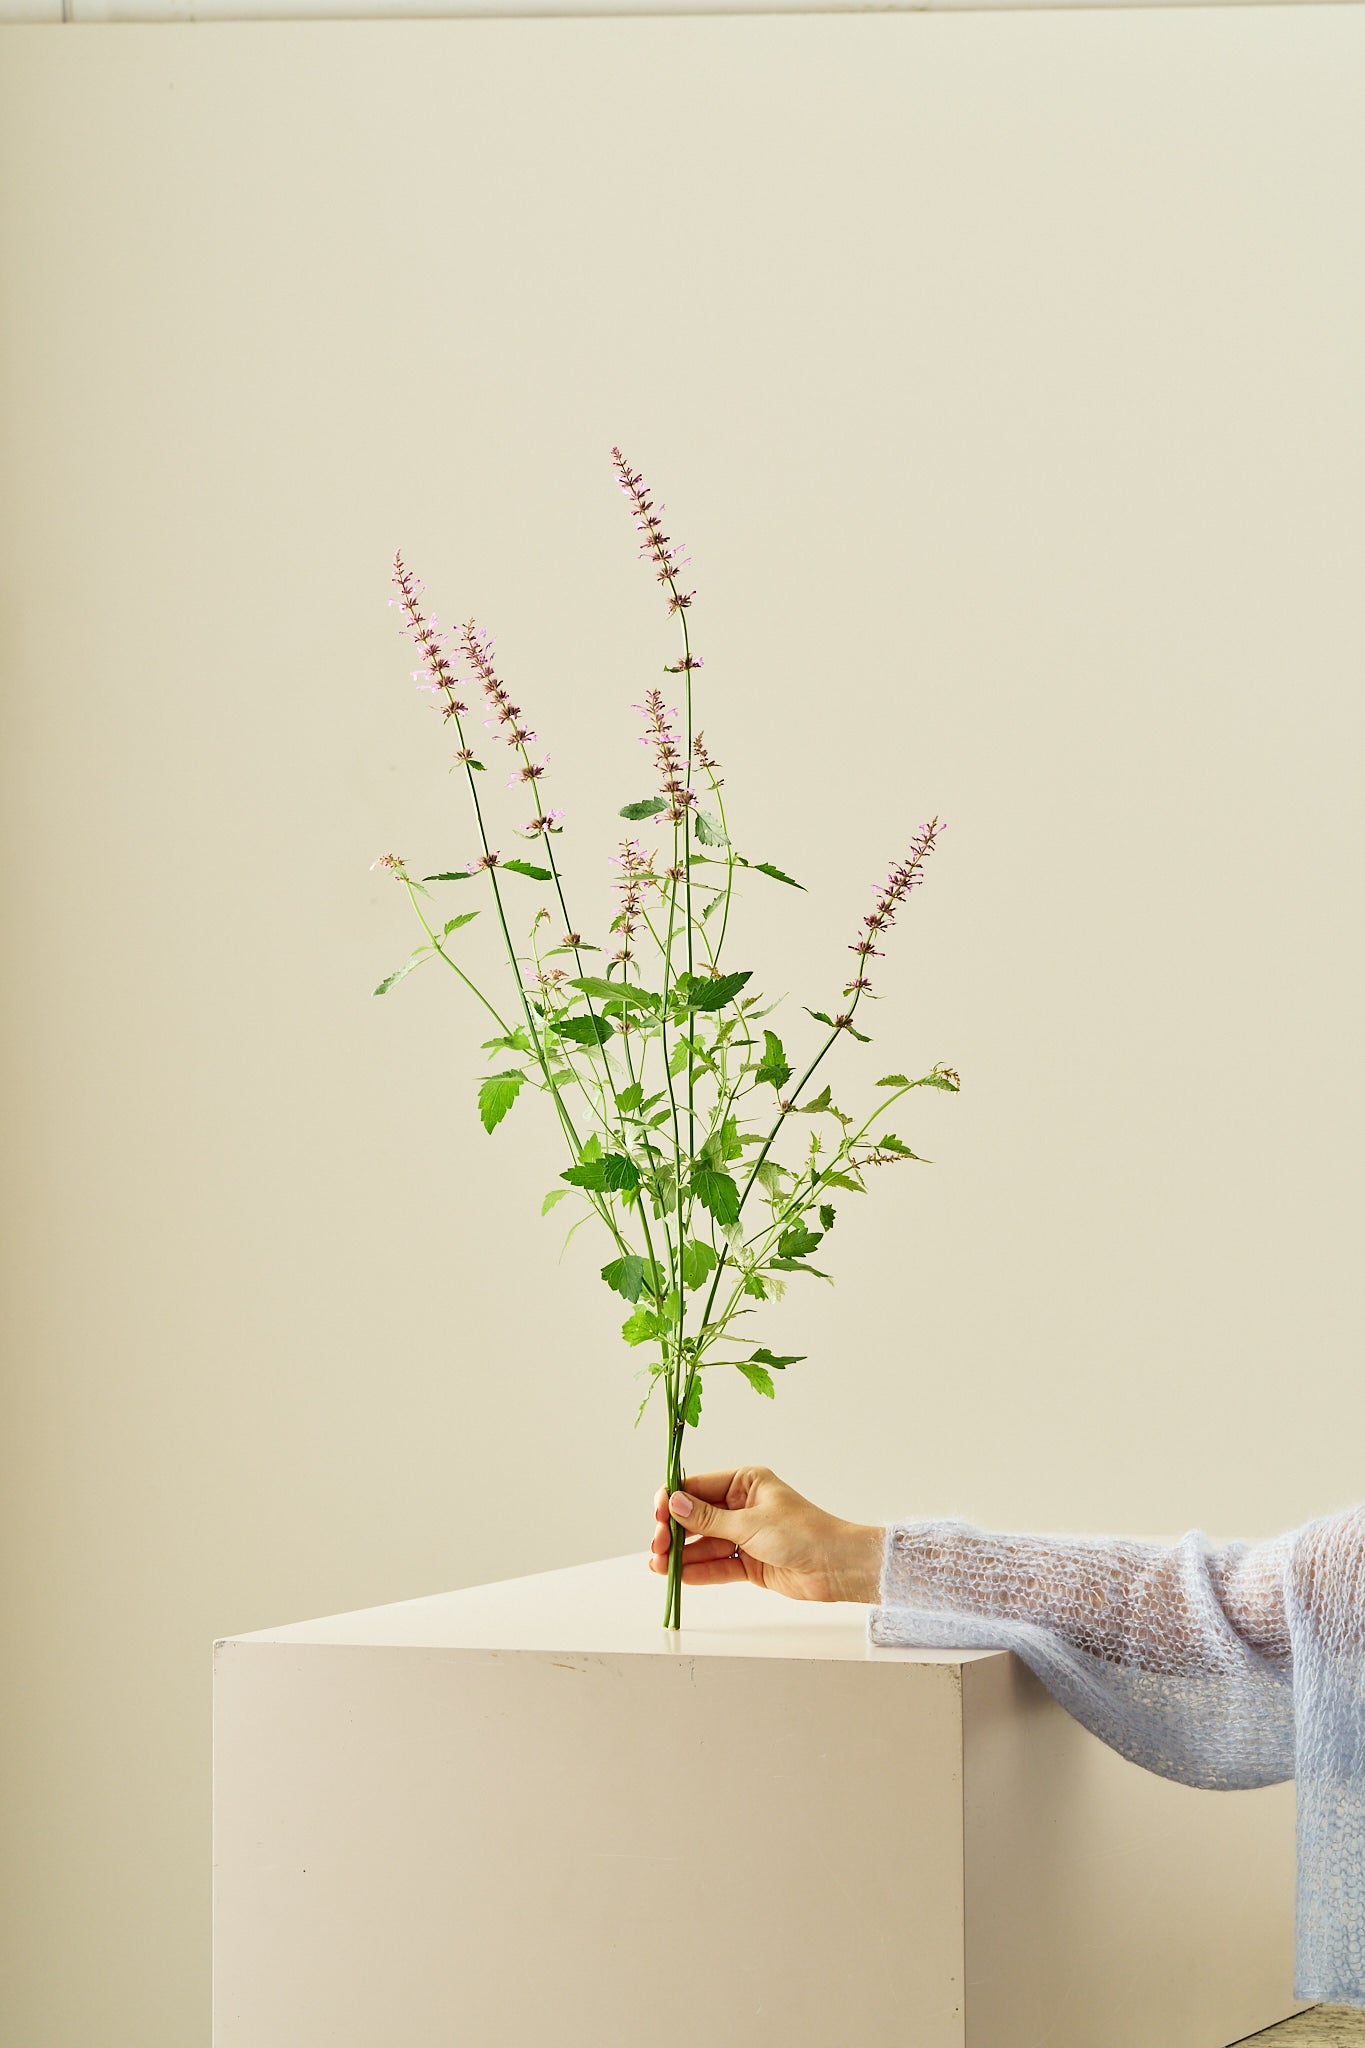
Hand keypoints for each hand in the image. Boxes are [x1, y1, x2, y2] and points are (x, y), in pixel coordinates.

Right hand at [649, 1465, 884, 1603]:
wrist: (836, 1567)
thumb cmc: (803, 1533)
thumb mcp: (751, 1522)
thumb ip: (709, 1518)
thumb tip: (674, 1503)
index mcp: (745, 1483)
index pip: (698, 1487)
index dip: (673, 1500)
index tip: (656, 1515)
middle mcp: (742, 1506)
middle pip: (697, 1518)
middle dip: (674, 1532)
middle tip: (656, 1548)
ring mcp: (745, 1535)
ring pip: (705, 1544)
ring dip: (682, 1555)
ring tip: (658, 1567)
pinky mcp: (749, 1562)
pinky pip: (718, 1565)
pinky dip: (699, 1571)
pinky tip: (678, 1577)